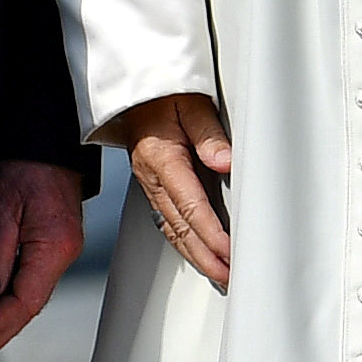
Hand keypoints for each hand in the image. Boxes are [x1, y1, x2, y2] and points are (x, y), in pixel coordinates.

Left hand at [0, 159, 89, 361]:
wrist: (45, 140)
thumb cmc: (24, 165)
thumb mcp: (3, 205)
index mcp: (54, 248)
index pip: (25, 301)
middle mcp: (61, 254)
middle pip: (29, 308)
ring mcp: (58, 251)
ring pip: (29, 299)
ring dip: (4, 324)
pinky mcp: (50, 245)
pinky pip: (30, 283)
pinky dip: (10, 303)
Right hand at [117, 93, 233, 291]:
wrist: (132, 85)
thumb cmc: (163, 91)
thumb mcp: (191, 102)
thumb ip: (209, 133)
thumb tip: (225, 162)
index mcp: (162, 158)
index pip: (190, 205)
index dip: (210, 233)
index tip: (229, 251)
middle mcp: (152, 176)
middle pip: (179, 226)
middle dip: (204, 256)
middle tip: (229, 276)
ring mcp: (149, 183)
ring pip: (171, 228)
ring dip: (194, 254)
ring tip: (218, 272)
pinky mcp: (151, 183)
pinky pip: (165, 220)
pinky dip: (182, 241)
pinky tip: (196, 252)